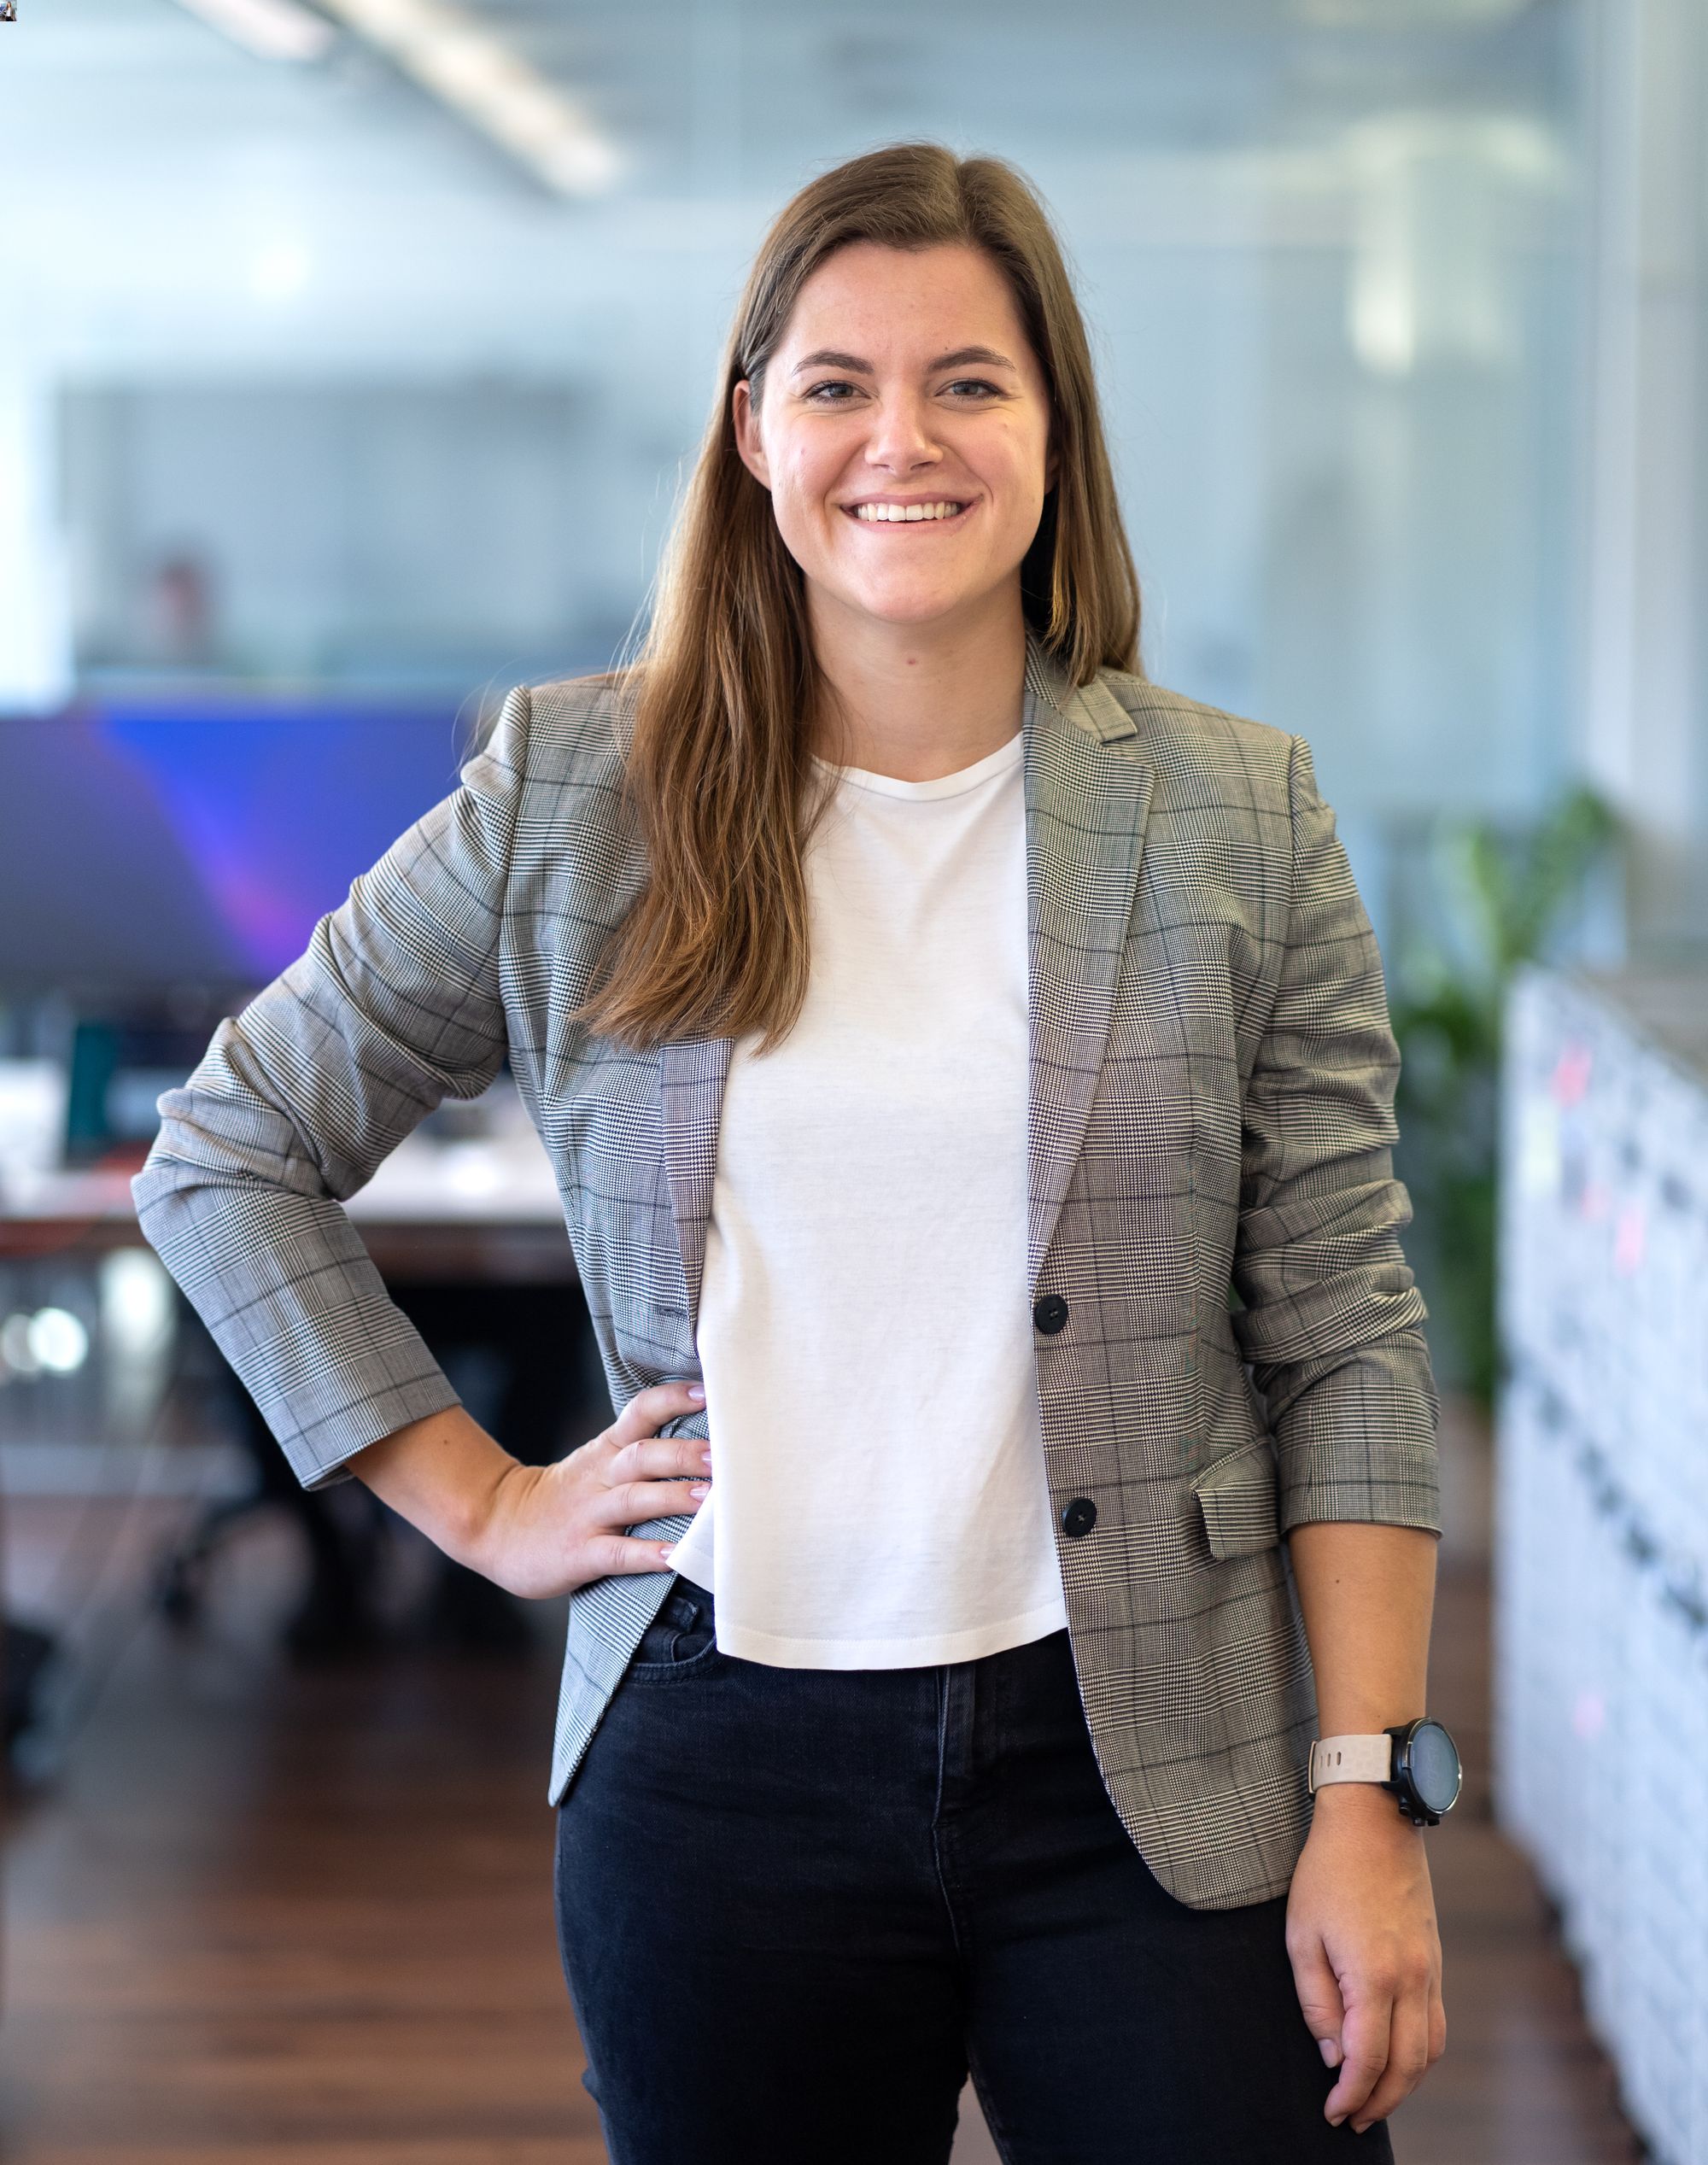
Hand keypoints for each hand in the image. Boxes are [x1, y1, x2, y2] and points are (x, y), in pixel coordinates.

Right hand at [468, 1380, 710, 1599]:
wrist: (495, 1526)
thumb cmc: (562, 1496)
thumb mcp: (595, 1461)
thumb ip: (639, 1451)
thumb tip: (706, 1444)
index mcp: (606, 1450)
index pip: (641, 1412)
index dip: (673, 1399)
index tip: (709, 1393)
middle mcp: (600, 1477)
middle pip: (644, 1456)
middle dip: (686, 1454)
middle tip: (726, 1457)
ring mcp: (589, 1515)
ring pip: (635, 1500)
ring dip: (673, 1497)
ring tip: (710, 1500)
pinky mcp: (580, 1553)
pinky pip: (618, 1553)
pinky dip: (648, 1554)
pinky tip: (676, 1557)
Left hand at [1286, 1783, 1445, 2133]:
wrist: (1374, 1822)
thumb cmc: (1327, 1874)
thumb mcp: (1301, 1936)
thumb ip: (1317, 2003)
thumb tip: (1334, 2057)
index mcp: (1375, 1976)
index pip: (1367, 2059)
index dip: (1350, 2095)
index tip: (1332, 2114)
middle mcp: (1412, 1980)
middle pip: (1406, 2067)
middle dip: (1378, 2102)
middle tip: (1350, 2120)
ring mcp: (1430, 1970)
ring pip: (1430, 2051)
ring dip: (1405, 2085)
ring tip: (1373, 2100)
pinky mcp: (1435, 1960)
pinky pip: (1437, 2024)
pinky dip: (1421, 2055)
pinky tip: (1398, 2060)